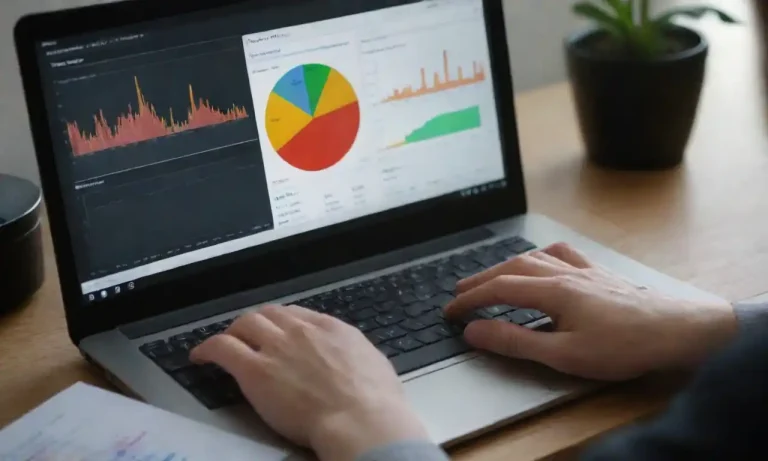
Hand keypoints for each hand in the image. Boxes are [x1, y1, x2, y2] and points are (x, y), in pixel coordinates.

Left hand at [191, 306, 427, 460]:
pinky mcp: (255, 370)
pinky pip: (222, 348)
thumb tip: (350, 359)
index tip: (278, 331)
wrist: (360, 418)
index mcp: (331, 329)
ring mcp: (276, 348)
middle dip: (256, 323)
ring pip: (244, 324)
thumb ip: (353, 355)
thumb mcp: (373, 364)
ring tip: (225, 343)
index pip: (298, 315)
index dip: (283, 322)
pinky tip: (200, 356)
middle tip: (248, 335)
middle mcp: (301, 331)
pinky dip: (207, 348)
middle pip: (268, 314)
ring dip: (233, 331)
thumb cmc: (375, 401)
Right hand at [445, 243, 737, 380]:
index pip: (498, 289)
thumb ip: (515, 342)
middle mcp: (564, 274)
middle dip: (480, 280)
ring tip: (489, 277)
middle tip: (459, 293)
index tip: (450, 311)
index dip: (470, 300)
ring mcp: (582, 270)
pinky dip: (539, 255)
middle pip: (510, 268)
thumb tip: (475, 331)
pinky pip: (560, 254)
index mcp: (552, 291)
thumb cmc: (623, 346)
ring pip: (532, 258)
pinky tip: (539, 260)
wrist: (676, 331)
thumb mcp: (563, 354)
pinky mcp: (598, 274)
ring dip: (504, 266)